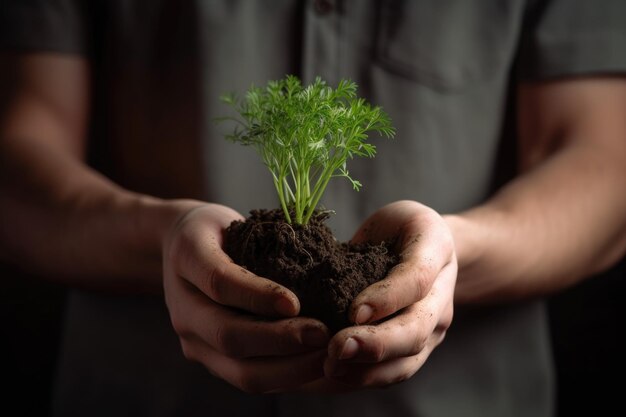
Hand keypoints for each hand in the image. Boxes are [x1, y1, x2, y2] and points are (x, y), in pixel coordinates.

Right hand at [162, 203, 329, 392]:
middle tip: (324, 335)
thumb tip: (322, 256)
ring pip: (238, 370)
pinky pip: (248, 379)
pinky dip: (286, 378)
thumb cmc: (220, 230)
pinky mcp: (209, 361)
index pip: (219, 282)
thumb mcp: (235, 219)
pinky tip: (315, 367)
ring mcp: (193, 340)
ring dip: (288, 370)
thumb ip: (264, 236)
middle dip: (280, 340)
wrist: (179, 251)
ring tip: (327, 357)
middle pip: (228, 336)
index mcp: (186, 259)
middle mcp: (182, 307)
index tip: (296, 302)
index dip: (257, 295)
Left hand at [322, 200, 456, 387]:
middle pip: (414, 332)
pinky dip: (362, 379)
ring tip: (330, 368)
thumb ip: (371, 242)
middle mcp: (439, 299)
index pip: (415, 280)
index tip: (353, 311)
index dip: (386, 298)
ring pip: (407, 361)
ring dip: (368, 371)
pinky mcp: (415, 350)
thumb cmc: (403, 229)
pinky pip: (393, 373)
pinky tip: (331, 378)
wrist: (432, 251)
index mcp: (436, 253)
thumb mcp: (394, 217)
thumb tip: (328, 276)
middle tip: (336, 348)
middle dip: (375, 345)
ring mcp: (431, 330)